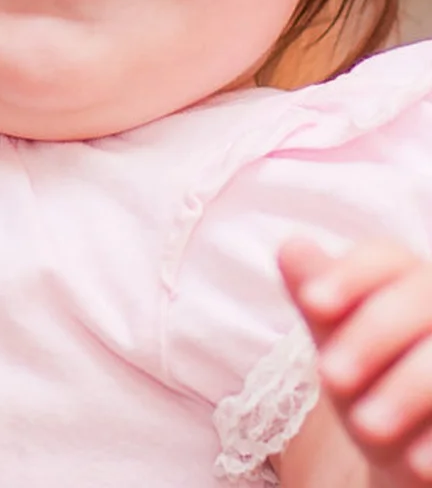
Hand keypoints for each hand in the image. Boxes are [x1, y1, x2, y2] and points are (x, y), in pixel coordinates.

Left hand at [281, 237, 431, 484]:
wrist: (408, 452)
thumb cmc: (367, 382)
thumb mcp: (336, 342)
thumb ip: (315, 294)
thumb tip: (291, 247)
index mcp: (408, 279)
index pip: (385, 257)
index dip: (349, 276)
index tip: (311, 304)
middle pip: (417, 299)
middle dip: (370, 337)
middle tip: (330, 377)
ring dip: (406, 391)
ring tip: (365, 428)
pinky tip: (415, 462)